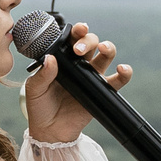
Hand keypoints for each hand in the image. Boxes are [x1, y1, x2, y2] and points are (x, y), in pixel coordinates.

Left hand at [24, 21, 130, 144]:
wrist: (50, 131)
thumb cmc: (40, 107)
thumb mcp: (35, 89)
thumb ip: (42, 74)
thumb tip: (50, 59)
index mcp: (63, 59)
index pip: (73, 39)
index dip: (77, 31)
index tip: (78, 29)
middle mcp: (79, 65)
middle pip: (92, 43)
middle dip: (89, 40)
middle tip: (78, 50)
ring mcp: (92, 77)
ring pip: (106, 56)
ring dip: (108, 47)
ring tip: (104, 49)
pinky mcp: (102, 91)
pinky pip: (117, 80)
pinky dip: (125, 73)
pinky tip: (122, 69)